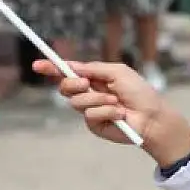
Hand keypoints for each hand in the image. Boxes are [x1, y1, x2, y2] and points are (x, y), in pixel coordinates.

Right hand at [32, 60, 189, 165]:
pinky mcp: (95, 125)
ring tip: (116, 101)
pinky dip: (106, 111)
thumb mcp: (117, 72)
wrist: (152, 117)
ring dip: (97, 99)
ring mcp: (91, 110)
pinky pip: (90, 115)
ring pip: (76, 102)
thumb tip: (73, 66)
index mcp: (94, 78)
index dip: (52, 68)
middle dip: (72, 83)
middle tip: (85, 83)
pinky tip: (119, 114)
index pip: (68, 72)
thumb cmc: (139, 92)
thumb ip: (94, 68)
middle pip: (65, 87)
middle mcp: (89, 93)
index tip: (37, 65)